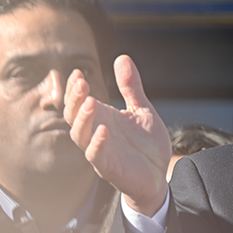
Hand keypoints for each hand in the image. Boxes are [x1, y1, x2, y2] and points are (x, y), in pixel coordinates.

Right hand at [65, 54, 170, 215]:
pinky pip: (96, 156)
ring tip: (91, 101)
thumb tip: (122, 58)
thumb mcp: (142, 110)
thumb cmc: (147, 145)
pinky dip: (97, 144)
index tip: (78, 73)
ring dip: (83, 118)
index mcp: (102, 118)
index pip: (78, 101)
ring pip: (79, 135)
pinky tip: (103, 130)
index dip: (74, 88)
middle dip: (74, 99)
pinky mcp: (109, 168)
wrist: (160, 174)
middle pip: (73, 115)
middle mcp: (95, 133)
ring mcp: (100, 150)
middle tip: (82, 83)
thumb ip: (131, 87)